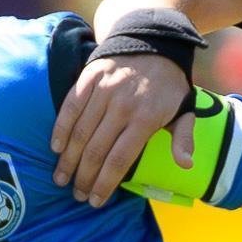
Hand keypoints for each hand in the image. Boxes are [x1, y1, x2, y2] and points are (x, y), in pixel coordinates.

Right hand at [50, 53, 194, 204]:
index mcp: (146, 118)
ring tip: (61, 178)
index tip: (96, 200)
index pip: (120, 159)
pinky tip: (56, 147)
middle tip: (76, 194)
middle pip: (96, 150)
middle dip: (84, 177)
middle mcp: (122, 105)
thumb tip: (185, 165)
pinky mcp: (89, 77)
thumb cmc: (168, 84)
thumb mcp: (184, 109)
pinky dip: (61, 128)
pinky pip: (70, 107)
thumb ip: (183, 138)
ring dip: (68, 159)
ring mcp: (103, 90)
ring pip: (80, 132)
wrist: (152, 40)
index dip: (105, 183)